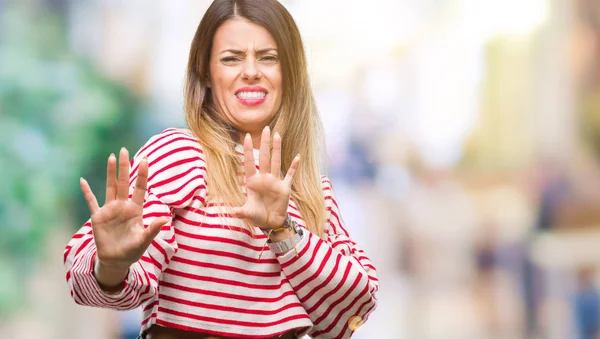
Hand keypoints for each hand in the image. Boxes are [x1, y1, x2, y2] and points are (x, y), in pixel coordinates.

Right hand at [80, 148, 168, 286]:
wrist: (116, 260)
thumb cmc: (133, 250)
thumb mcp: (144, 240)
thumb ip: (153, 229)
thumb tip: (164, 219)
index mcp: (136, 210)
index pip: (140, 188)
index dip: (142, 174)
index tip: (145, 158)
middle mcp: (123, 206)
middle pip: (123, 182)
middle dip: (124, 167)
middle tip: (124, 150)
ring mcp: (110, 210)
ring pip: (110, 187)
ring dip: (110, 173)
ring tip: (111, 157)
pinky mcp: (98, 217)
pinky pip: (91, 202)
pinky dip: (87, 192)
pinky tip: (83, 180)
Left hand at [232, 127, 299, 229]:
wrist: (270, 222)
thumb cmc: (257, 216)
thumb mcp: (248, 213)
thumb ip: (241, 211)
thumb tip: (232, 211)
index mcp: (253, 182)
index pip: (249, 163)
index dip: (247, 150)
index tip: (246, 136)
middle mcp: (264, 178)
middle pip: (264, 157)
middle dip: (264, 143)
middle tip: (265, 128)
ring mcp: (275, 182)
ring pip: (276, 162)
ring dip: (277, 149)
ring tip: (277, 135)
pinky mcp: (285, 188)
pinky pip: (290, 175)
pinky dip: (294, 167)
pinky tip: (298, 157)